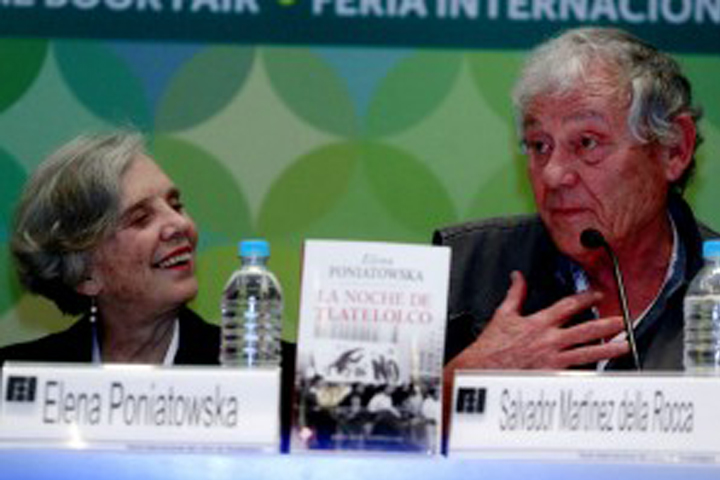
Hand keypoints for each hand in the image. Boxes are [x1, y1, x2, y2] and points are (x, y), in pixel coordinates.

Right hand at [440, 271, 628, 438]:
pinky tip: (604, 372)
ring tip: (624, 346)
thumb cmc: (492, 345)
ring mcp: (553, 359)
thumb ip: (515, 294)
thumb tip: (518, 277)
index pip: (568, 305)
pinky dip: (591, 373)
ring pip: (587, 352)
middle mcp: (549, 340)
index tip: (597, 295)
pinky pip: (576, 374)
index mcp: (539, 322)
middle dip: (606, 324)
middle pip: (585, 329)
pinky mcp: (551, 375)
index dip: (586, 298)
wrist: (483, 368)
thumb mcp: (503, 314)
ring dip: (608, 348)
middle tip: (622, 321)